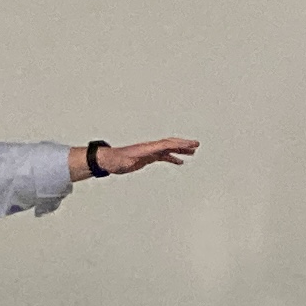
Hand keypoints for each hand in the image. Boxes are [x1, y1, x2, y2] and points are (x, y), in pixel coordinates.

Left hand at [79, 137, 198, 179]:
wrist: (109, 160)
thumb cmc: (117, 159)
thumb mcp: (128, 159)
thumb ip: (138, 155)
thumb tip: (146, 153)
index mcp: (149, 147)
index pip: (168, 144)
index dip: (181, 144)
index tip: (193, 144)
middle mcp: (151, 147)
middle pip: (171, 144)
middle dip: (184, 144)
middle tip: (197, 145)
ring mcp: (150, 152)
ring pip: (169, 149)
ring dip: (181, 150)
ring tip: (192, 152)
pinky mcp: (148, 157)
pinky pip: (163, 156)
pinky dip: (173, 158)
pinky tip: (179, 162)